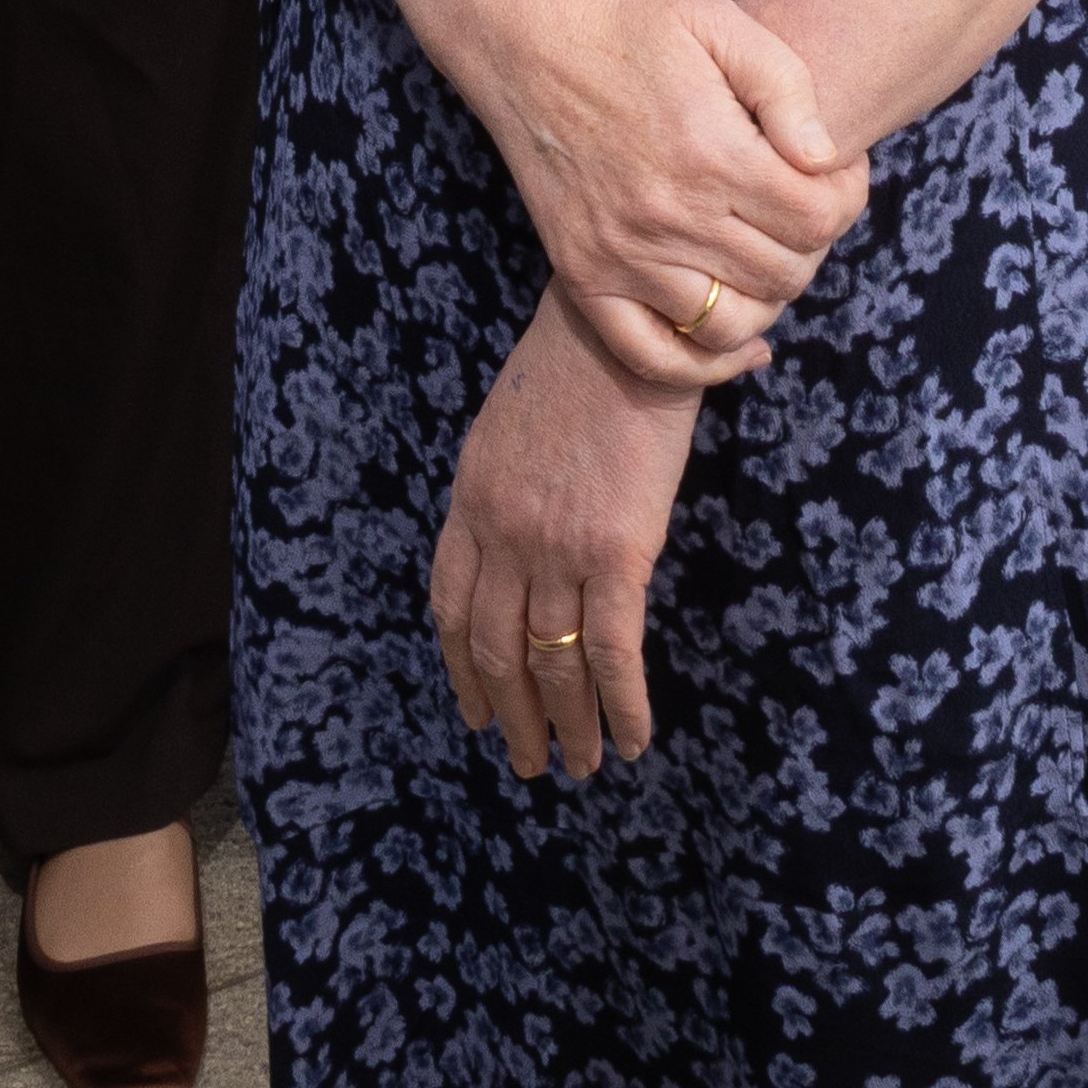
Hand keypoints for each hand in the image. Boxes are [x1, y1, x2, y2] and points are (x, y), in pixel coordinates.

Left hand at [431, 287, 700, 781]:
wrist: (624, 322)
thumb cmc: (580, 357)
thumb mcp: (510, 423)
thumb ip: (507, 484)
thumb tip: (530, 532)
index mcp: (472, 501)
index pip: (451, 607)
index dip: (463, 669)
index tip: (475, 712)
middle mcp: (504, 536)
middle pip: (497, 650)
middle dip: (513, 717)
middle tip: (529, 763)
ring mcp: (556, 549)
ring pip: (553, 665)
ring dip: (568, 727)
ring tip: (584, 765)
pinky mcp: (616, 552)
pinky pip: (612, 653)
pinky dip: (623, 707)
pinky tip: (636, 740)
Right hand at [483, 0, 862, 376]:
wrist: (523, 36)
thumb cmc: (629, 19)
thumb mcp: (719, 20)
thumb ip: (786, 86)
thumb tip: (825, 158)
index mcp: (711, 153)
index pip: (818, 219)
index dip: (847, 196)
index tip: (835, 170)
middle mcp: (668, 217)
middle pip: (784, 275)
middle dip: (812, 243)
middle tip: (801, 203)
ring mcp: (622, 256)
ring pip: (729, 324)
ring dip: (766, 297)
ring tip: (765, 251)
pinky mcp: (585, 275)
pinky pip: (653, 356)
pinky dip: (704, 365)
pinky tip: (741, 343)